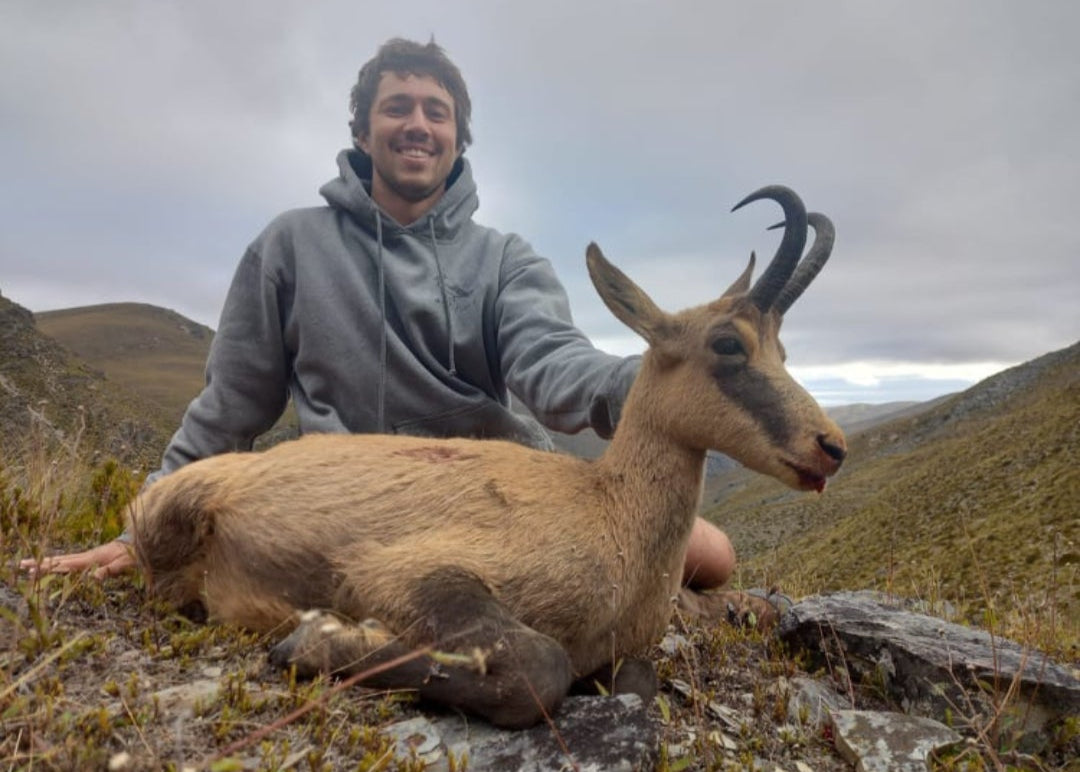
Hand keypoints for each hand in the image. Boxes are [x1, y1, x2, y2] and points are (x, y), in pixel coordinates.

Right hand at [20, 539, 134, 579]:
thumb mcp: (124, 564)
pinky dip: (59, 564)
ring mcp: (88, 557)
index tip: (34, 569)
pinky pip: (71, 562)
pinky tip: (52, 567)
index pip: (66, 564)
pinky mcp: (92, 558)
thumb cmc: (134, 555)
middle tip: (22, 565)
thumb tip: (93, 578)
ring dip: (47, 563)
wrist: (139, 545)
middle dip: (41, 563)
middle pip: (60, 560)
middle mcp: (87, 556)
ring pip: (64, 560)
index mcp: (91, 559)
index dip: (50, 568)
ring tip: (30, 566)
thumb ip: (109, 570)